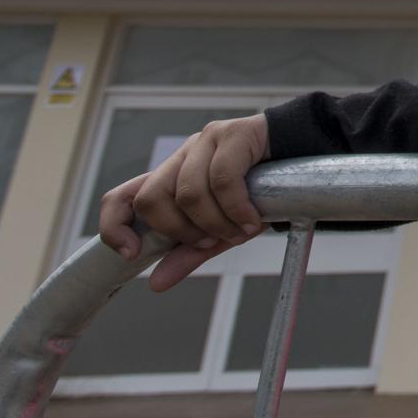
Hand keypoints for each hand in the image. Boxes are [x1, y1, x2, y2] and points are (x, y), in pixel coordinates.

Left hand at [99, 113, 273, 290]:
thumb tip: (155, 284)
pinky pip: (223, 178)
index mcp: (169, 178)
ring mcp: (205, 141)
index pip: (120, 197)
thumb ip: (187, 253)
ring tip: (239, 232)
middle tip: (208, 241)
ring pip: (188, 193)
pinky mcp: (233, 133)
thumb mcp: (219, 230)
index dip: (115, 226)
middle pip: (150, 198)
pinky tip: (251, 219)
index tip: (132, 253)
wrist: (302, 152)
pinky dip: (236, 208)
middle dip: (178, 230)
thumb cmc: (258, 191)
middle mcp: (180, 157)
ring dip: (214, 223)